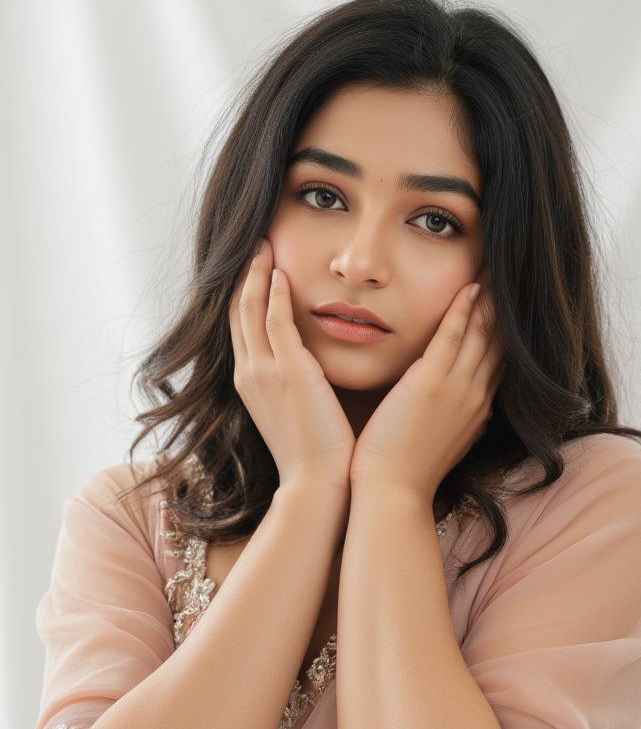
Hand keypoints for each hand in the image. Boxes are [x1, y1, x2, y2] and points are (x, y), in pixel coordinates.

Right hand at [229, 239, 355, 491]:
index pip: (240, 327)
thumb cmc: (315, 454)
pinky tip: (281, 272)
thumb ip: (296, 384)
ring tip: (264, 245)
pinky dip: (273, 294)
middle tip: (254, 244)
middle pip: (236, 311)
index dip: (244, 294)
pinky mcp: (288, 372)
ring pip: (249, 309)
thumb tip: (310, 369)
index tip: (255, 268)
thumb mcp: (296, 412)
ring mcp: (264, 372)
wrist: (316, 483)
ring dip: (256, 274)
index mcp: (250, 382)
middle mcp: (248, 373)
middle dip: (244, 275)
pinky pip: (274, 321)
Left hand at [348, 277, 505, 502]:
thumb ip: (460, 424)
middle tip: (510, 275)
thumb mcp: (446, 444)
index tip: (510, 306)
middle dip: (506, 308)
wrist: (392, 494)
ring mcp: (456, 389)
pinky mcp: (430, 384)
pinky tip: (471, 286)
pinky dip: (463, 309)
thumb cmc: (408, 473)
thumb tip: (472, 417)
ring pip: (482, 333)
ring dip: (490, 299)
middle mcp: (475, 396)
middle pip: (500, 341)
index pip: (499, 360)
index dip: (507, 331)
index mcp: (477, 409)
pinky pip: (453, 336)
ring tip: (495, 269)